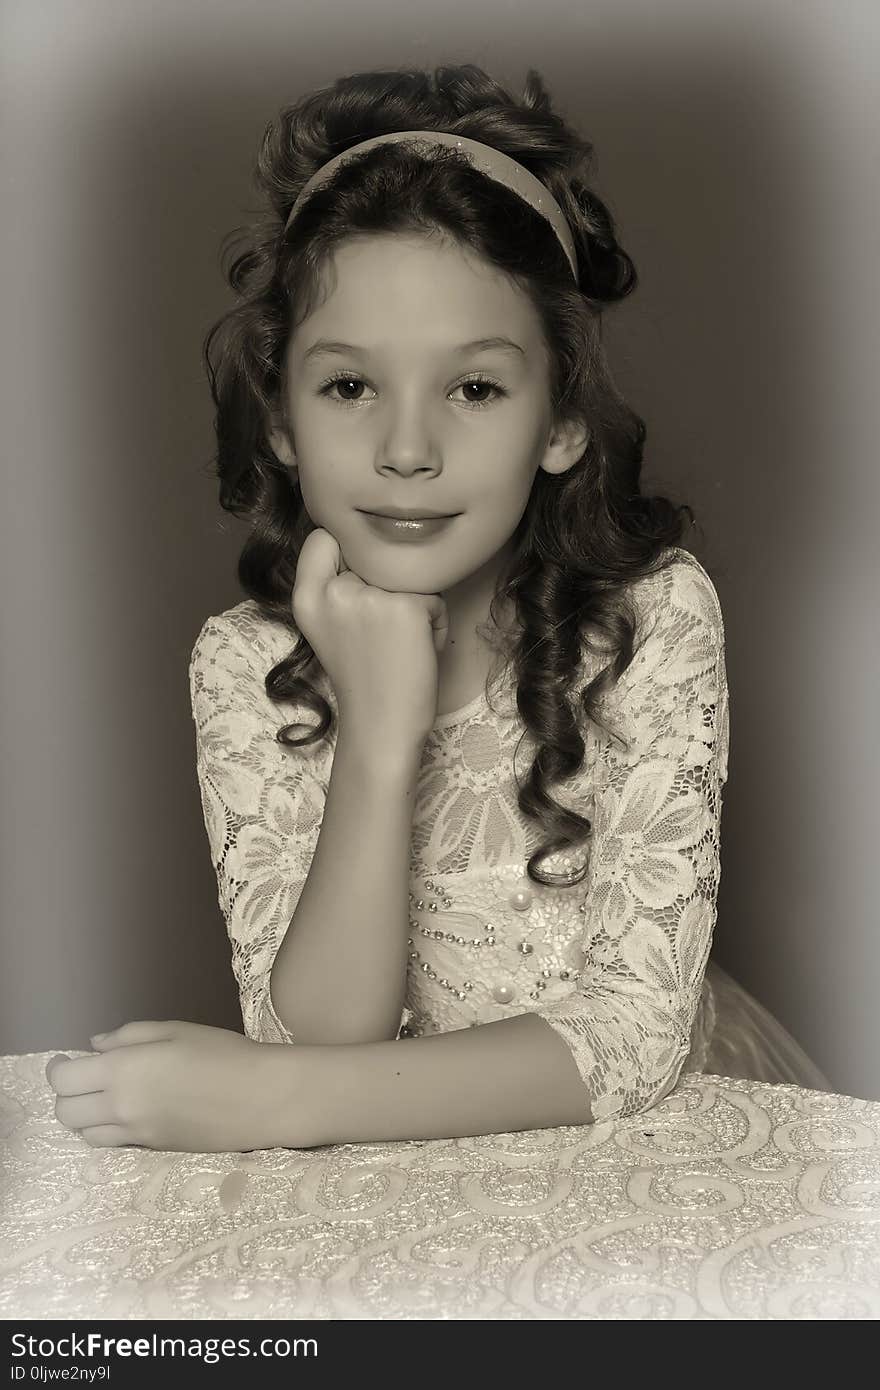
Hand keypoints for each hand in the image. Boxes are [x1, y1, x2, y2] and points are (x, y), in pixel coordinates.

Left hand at [45, 1020, 315, 1152]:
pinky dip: (107, 1128)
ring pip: (84, 1134)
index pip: (64, 1080)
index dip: (59, 1068)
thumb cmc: (223, 1054)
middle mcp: (121, 1108)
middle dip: (67, 1094)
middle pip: (65, 1112)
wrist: (262, 1099)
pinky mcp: (152, 1150)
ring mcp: (136, 1134)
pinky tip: (128, 1110)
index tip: (67, 1059)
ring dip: (84, 1114)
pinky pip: (112, 1143)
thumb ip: (129, 1036)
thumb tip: (94, 1046)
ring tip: (103, 1096)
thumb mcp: (175, 1030)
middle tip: (84, 1077)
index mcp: (123, 1071)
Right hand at [292, 527, 448, 744]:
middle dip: (387, 584)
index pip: (324, 536)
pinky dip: (434, 621)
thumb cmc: (363, 676)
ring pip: (408, 573)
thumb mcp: (328, 625)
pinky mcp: (408, 606)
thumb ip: (333, 582)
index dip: (346, 553)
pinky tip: (419, 649)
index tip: (356, 584)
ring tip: (401, 641)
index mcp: (306, 596)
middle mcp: (334, 591)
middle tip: (381, 631)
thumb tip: (365, 540)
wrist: (382, 725)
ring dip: (415, 602)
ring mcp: (371, 596)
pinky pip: (433, 595)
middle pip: (374, 553)